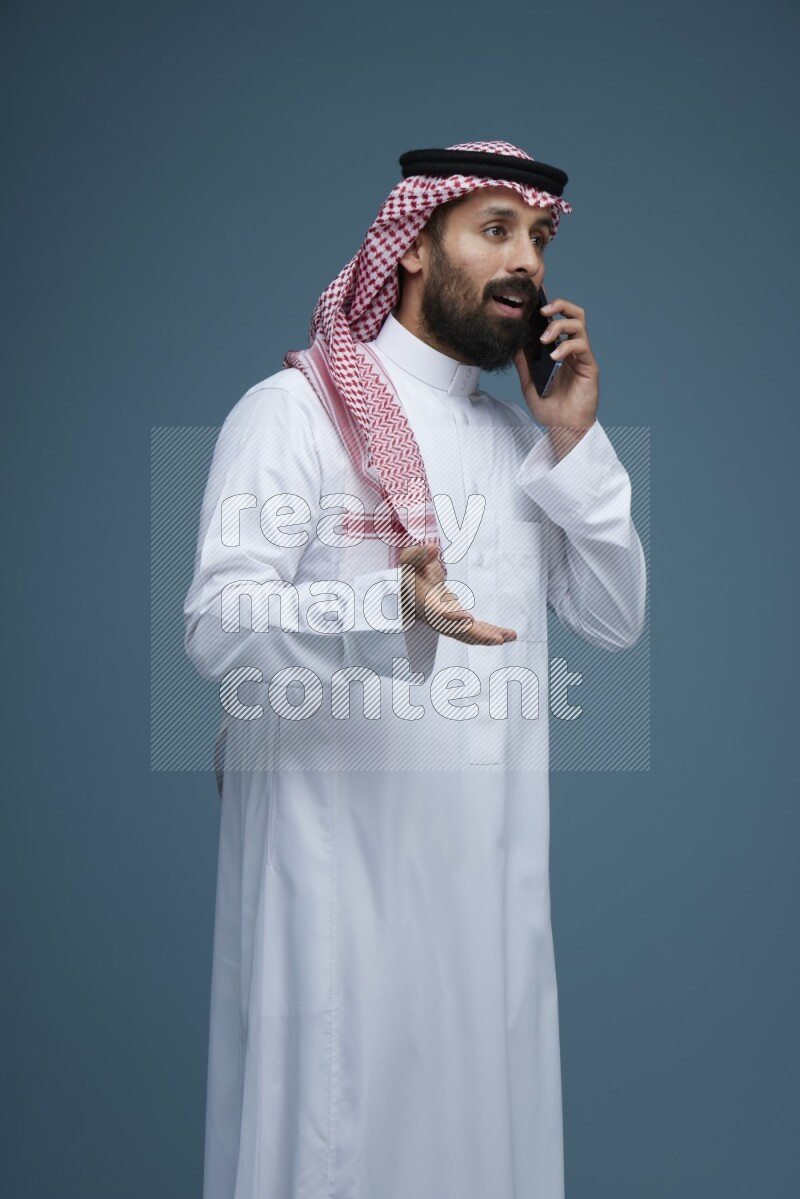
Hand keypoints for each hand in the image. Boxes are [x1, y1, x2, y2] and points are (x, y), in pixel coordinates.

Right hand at [399, 542, 516, 645]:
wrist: (411, 590)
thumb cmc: (412, 574)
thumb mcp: (410, 560)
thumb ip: (419, 554)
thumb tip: (432, 548)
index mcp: (426, 605)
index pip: (438, 614)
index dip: (453, 618)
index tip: (467, 619)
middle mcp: (438, 618)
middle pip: (459, 631)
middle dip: (479, 635)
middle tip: (498, 639)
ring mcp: (450, 622)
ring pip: (471, 634)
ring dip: (490, 637)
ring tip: (512, 636)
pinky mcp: (460, 622)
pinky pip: (477, 631)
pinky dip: (492, 633)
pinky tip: (509, 635)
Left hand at [514, 297, 598, 432]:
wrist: (564, 428)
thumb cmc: (550, 408)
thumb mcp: (529, 384)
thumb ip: (523, 364)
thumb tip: (513, 344)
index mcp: (559, 350)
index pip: (557, 320)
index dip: (549, 307)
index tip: (533, 302)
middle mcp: (572, 349)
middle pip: (573, 313)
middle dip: (559, 305)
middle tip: (543, 311)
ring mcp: (582, 356)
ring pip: (578, 324)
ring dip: (559, 325)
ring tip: (545, 339)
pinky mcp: (589, 366)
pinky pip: (581, 345)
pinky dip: (566, 346)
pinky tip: (554, 357)